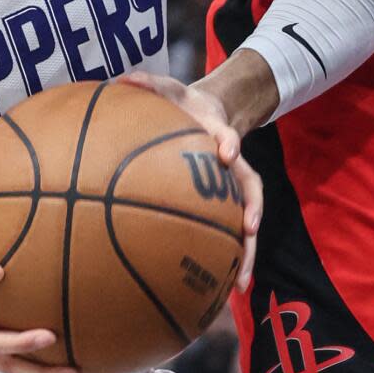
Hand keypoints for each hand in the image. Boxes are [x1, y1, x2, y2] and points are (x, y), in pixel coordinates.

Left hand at [122, 70, 262, 292]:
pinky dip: (227, 262)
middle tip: (248, 231)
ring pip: (246, 223)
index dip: (228, 142)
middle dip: (250, 210)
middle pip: (250, 190)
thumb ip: (148, 84)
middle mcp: (231, 165)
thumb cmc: (181, 103)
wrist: (208, 111)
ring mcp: (232, 189)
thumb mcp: (167, 88)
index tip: (226, 152)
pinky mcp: (225, 206)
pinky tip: (219, 293)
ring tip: (239, 285)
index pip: (227, 136)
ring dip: (245, 253)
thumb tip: (123, 78)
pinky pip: (228, 236)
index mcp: (217, 133)